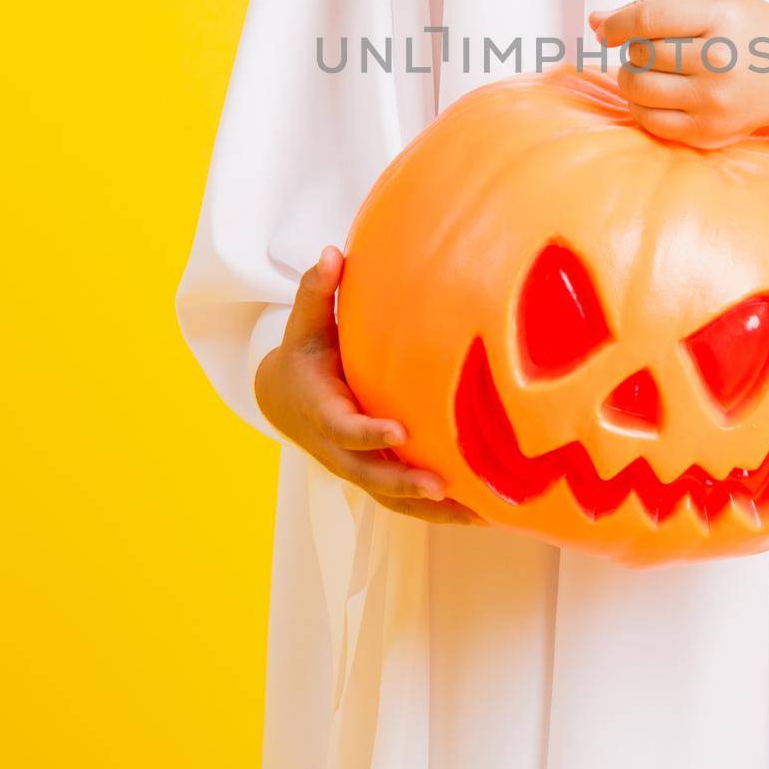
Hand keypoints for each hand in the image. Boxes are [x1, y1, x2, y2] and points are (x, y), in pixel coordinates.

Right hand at [254, 247, 482, 523]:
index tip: (397, 430)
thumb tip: (331, 253)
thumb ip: (316, 292)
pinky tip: (485, 515)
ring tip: (480, 513)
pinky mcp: (375, 476)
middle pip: (370, 474)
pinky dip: (442, 513)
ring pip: (392, 498)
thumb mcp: (305, 323)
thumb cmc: (305, 352)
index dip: (368, 432)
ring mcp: (357, 467)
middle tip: (441, 485)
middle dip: (403, 482)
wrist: (283, 397)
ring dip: (432, 510)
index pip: (344, 428)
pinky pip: (407, 502)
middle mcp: (338, 448)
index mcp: (321, 410)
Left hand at [591, 0, 768, 149]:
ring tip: (652, 70)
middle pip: (640, 55)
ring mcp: (716, 101)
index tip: (608, 30)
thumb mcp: (706, 1)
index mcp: (721, 19)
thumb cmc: (742, 29)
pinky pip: (648, 120)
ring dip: (631, 77)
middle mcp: (721, 62)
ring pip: (637, 88)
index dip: (616, 24)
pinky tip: (659, 93)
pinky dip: (641, 105)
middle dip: (633, 50)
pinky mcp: (709, 132)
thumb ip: (649, 6)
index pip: (647, 20)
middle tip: (652, 49)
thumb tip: (594, 21)